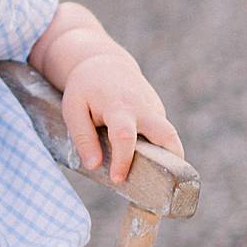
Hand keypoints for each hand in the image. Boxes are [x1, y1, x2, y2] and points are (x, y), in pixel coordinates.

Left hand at [60, 51, 183, 183]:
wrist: (105, 64)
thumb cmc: (85, 90)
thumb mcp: (73, 109)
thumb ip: (83, 138)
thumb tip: (94, 165)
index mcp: (118, 107)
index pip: (125, 136)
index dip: (123, 160)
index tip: (118, 179)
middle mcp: (142, 108)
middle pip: (167, 134)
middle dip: (173, 158)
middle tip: (170, 183)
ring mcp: (154, 110)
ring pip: (169, 136)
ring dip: (170, 158)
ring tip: (160, 182)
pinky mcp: (159, 113)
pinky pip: (162, 136)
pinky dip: (159, 151)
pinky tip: (146, 164)